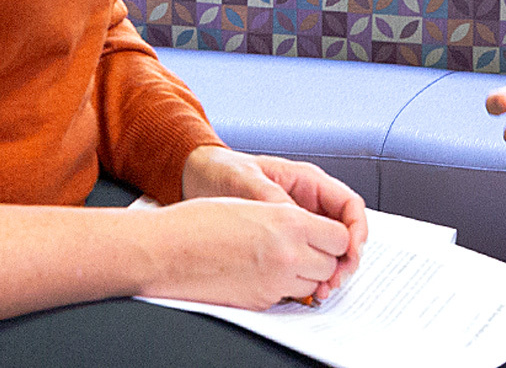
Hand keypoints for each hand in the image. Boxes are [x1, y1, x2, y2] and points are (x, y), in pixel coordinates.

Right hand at [146, 196, 354, 309]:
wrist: (165, 250)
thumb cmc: (201, 221)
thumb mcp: (255, 203)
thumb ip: (289, 216)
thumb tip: (312, 230)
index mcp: (289, 223)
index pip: (340, 237)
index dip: (333, 236)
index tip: (325, 234)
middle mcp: (288, 255)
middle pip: (330, 264)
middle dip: (322, 257)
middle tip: (305, 247)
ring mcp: (273, 283)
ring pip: (312, 284)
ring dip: (304, 274)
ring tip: (280, 259)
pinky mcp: (258, 303)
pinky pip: (286, 297)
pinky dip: (282, 287)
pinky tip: (262, 271)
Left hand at [182, 146, 367, 297]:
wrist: (199, 178)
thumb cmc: (224, 172)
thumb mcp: (247, 180)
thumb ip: (273, 199)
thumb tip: (295, 220)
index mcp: (308, 182)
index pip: (349, 205)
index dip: (357, 230)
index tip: (351, 252)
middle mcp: (309, 203)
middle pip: (344, 232)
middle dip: (346, 258)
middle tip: (335, 280)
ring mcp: (299, 223)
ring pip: (330, 249)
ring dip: (331, 271)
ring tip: (322, 290)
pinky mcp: (286, 241)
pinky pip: (308, 259)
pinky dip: (311, 276)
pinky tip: (304, 290)